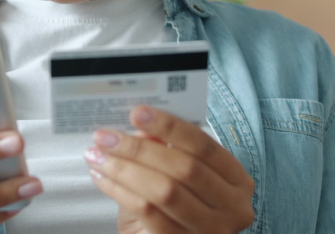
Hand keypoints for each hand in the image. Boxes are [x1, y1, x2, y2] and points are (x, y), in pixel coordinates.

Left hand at [84, 106, 254, 233]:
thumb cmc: (175, 206)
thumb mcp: (177, 175)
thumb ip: (164, 151)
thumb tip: (140, 128)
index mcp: (237, 181)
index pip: (204, 145)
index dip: (170, 126)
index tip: (137, 112)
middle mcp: (233, 209)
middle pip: (183, 168)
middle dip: (139, 148)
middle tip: (105, 136)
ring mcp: (211, 231)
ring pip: (164, 191)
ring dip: (124, 169)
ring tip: (97, 155)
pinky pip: (147, 212)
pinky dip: (119, 191)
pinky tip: (102, 177)